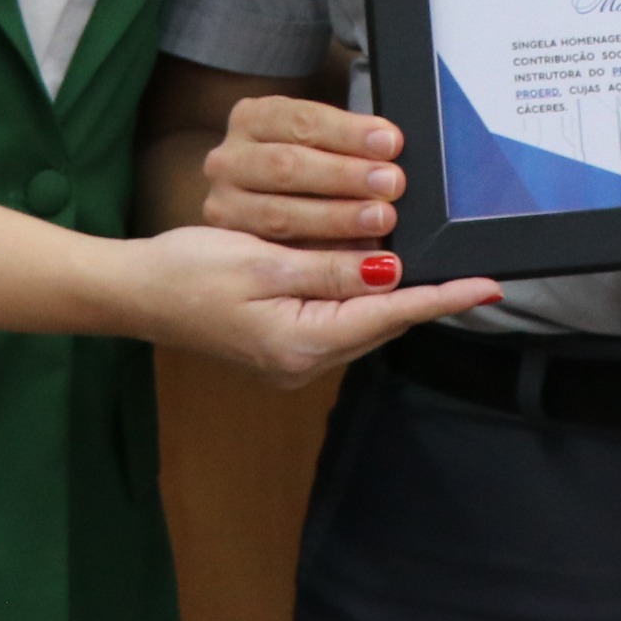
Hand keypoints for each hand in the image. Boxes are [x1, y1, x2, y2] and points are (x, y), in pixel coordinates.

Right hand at [109, 225, 498, 388]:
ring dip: (388, 290)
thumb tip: (389, 272)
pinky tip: (366, 267)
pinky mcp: (280, 346)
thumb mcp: (262, 260)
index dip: (442, 298)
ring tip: (424, 257)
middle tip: (464, 261)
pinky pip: (335, 319)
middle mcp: (303, 363)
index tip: (487, 285)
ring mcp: (291, 360)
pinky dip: (355, 294)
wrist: (133, 293)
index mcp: (301, 344)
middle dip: (420, 291)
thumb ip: (329, 270)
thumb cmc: (187, 272)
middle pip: (380, 322)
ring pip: (360, 321)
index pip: (390, 316)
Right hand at [200, 95, 399, 246]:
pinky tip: (353, 256)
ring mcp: (223, 205)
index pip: (302, 120)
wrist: (248, 207)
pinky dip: (320, 253)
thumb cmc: (299, 169)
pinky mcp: (231, 249)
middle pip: (288, 165)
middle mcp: (228, 161)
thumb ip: (346, 145)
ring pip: (280, 214)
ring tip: (380, 220)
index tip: (390, 143)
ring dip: (337, 218)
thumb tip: (392, 150)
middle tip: (391, 183)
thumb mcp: (312, 143)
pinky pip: (278, 254)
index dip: (349, 131)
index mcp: (253, 119)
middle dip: (345, 175)